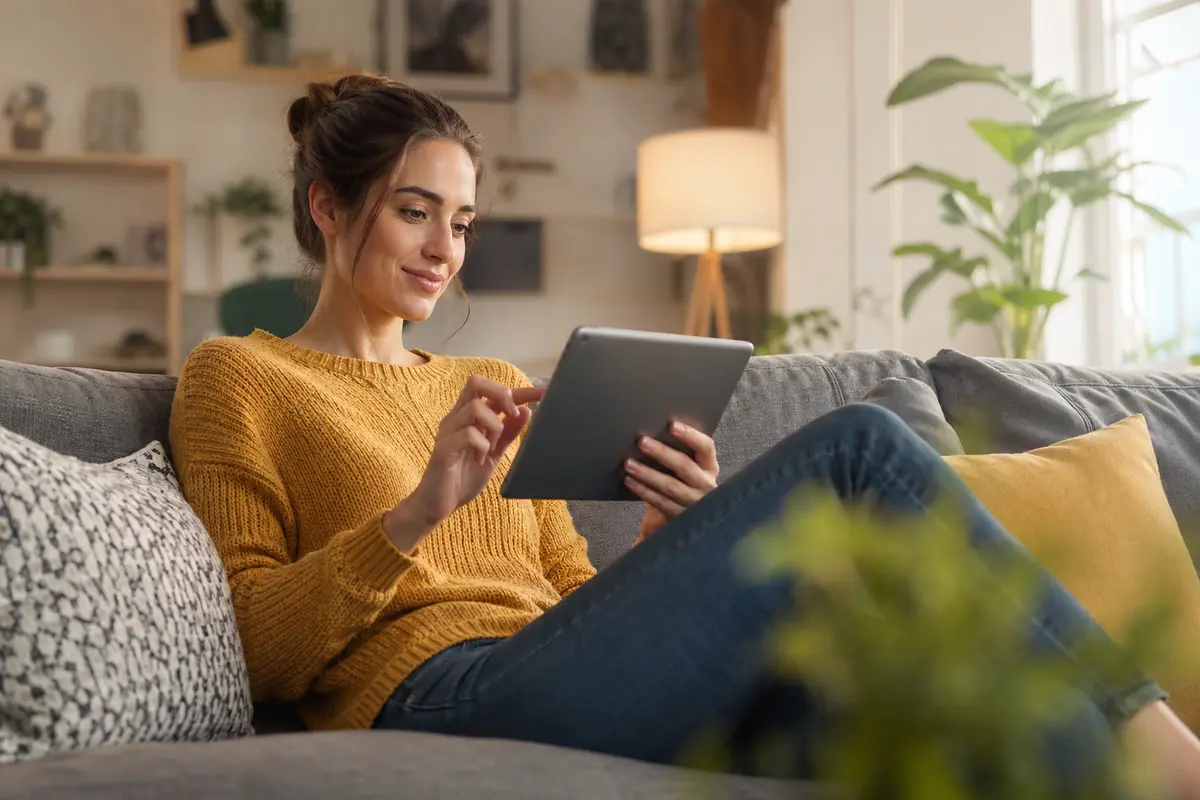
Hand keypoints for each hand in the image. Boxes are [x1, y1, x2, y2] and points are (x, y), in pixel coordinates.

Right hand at [385, 376, 541, 551]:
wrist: (437, 505)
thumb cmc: (462, 478)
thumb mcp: (493, 454)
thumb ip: (508, 433)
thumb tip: (526, 411)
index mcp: (467, 417)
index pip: (492, 391)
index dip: (519, 390)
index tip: (543, 393)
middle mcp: (456, 418)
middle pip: (476, 383)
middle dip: (502, 394)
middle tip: (513, 414)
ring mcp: (447, 432)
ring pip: (475, 408)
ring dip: (494, 425)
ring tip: (492, 446)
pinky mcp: (443, 449)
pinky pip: (468, 434)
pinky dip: (482, 444)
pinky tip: (480, 458)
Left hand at [625, 421, 718, 536]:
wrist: (683, 521)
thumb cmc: (682, 485)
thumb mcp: (687, 470)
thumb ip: (677, 454)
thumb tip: (652, 433)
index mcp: (709, 467)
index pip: (706, 447)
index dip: (691, 435)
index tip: (672, 425)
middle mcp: (706, 485)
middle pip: (685, 466)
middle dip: (662, 452)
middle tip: (642, 442)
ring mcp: (695, 503)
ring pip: (670, 486)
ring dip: (647, 473)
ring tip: (629, 464)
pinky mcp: (681, 517)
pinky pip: (660, 501)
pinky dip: (643, 490)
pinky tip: (630, 481)